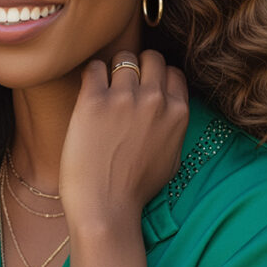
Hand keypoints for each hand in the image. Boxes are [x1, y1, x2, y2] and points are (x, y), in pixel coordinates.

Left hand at [58, 49, 189, 229]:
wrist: (106, 207)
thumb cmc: (137, 189)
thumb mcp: (172, 158)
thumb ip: (174, 128)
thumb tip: (170, 108)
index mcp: (177, 113)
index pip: (172, 72)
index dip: (157, 77)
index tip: (144, 87)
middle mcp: (155, 100)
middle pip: (150, 58)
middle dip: (138, 66)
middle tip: (122, 83)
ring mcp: (125, 98)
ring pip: (123, 58)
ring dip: (113, 70)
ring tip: (104, 87)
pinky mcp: (94, 101)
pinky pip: (94, 67)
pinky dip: (92, 74)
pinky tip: (89, 92)